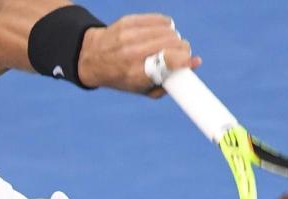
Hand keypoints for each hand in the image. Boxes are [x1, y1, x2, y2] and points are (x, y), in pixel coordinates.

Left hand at [77, 13, 201, 97]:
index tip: (194, 61)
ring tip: (168, 45)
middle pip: (172, 43)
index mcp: (135, 74)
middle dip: (182, 49)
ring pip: (168, 31)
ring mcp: (129, 35)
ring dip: (174, 38)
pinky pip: (160, 20)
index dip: (185, 60)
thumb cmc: (122, 76)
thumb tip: (192, 68)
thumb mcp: (141, 89)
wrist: (92, 58)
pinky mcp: (129, 21)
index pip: (167, 61)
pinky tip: (161, 33)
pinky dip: (165, 26)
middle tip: (180, 54)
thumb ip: (166, 85)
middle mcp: (132, 53)